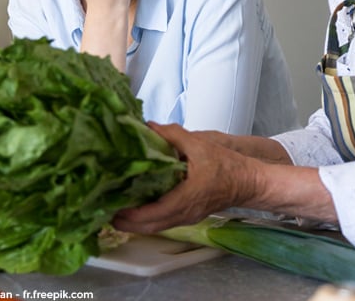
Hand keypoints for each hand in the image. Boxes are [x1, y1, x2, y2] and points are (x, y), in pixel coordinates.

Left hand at [113, 123, 260, 233]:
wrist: (248, 181)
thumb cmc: (227, 166)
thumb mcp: (199, 145)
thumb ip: (173, 135)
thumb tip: (149, 126)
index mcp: (186, 198)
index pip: (153, 213)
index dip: (131, 214)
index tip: (113, 208)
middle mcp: (184, 213)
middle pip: (150, 226)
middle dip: (126, 222)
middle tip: (105, 210)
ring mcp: (186, 217)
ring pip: (156, 227)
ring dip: (135, 223)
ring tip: (116, 210)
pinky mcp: (188, 216)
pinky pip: (163, 223)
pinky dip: (147, 220)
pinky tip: (137, 208)